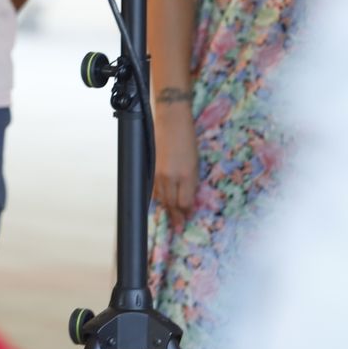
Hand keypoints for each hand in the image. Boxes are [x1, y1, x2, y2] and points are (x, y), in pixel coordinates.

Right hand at [152, 107, 199, 226]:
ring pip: (162, 198)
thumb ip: (192, 181)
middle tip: (178, 227)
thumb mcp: (196, 162)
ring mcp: (159, 173)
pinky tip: (161, 202)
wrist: (172, 121)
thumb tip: (188, 197)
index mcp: (187, 176)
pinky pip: (154, 189)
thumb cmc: (188, 139)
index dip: (187, 212)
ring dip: (167, 209)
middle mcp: (171, 177)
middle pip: (172, 203)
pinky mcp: (151, 168)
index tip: (188, 219)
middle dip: (176, 216)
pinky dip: (159, 197)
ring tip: (171, 218)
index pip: (185, 202)